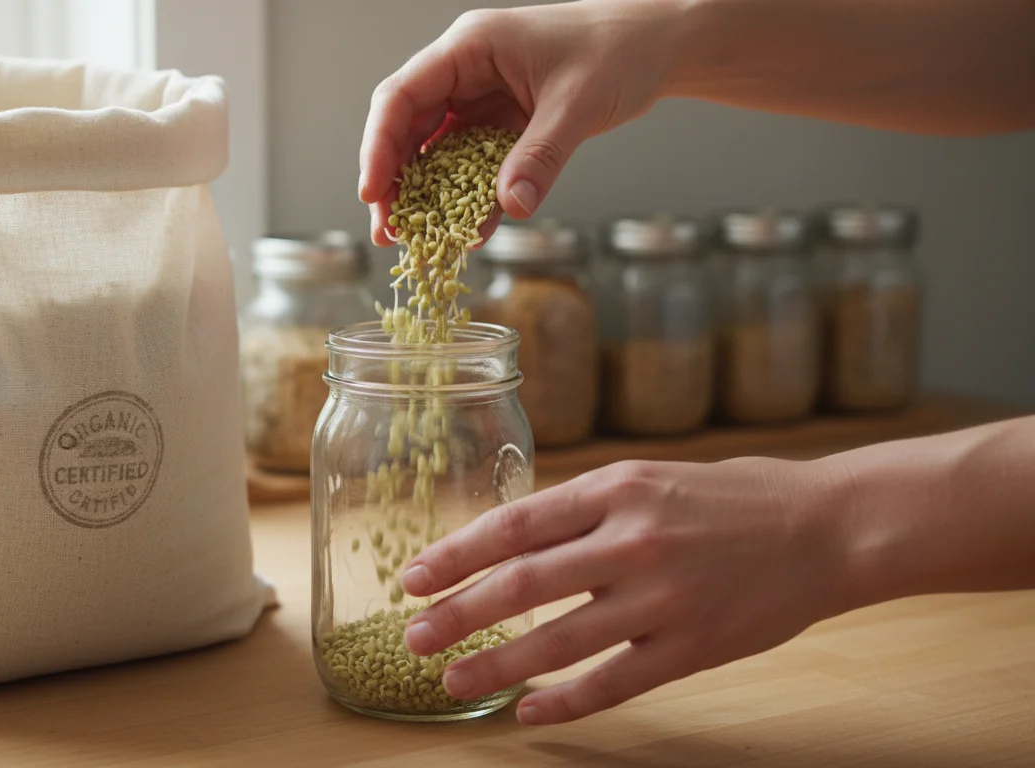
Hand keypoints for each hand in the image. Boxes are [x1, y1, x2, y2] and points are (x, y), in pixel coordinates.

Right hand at [358, 0, 685, 245]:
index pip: (401, 96)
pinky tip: (463, 231)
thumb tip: (511, 206)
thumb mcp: (577, 105)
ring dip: (424, 195)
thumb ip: (540, 156)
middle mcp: (466, 71)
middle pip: (408, 127)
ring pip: (435, 150)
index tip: (373, 192)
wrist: (659, 44)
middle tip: (389, 230)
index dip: (379, 146)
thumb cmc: (618, 49)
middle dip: (394, 181)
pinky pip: (472, 165)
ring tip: (414, 239)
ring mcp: (482, 98)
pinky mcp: (502, 123)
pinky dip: (466, 197)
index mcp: (470, 48)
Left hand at [400, 457, 852, 724]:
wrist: (827, 526)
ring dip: (498, 666)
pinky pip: (614, 683)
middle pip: (522, 585)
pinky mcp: (693, 646)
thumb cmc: (732, 498)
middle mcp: (633, 540)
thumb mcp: (650, 478)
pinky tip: (531, 713)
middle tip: (414, 639)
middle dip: (457, 615)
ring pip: (559, 642)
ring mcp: (664, 597)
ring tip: (454, 681)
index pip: (514, 525)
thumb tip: (510, 542)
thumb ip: (585, 509)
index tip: (413, 578)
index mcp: (617, 487)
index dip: (455, 555)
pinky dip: (565, 702)